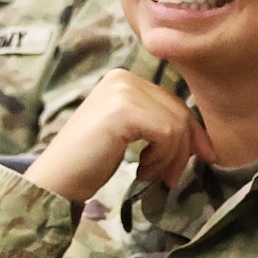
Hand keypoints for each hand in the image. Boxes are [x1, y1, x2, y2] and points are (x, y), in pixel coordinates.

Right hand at [23, 69, 214, 203]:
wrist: (56, 180)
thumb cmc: (89, 162)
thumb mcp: (129, 134)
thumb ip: (156, 123)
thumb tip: (201, 138)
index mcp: (122, 79)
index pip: (172, 102)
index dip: (191, 133)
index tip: (202, 158)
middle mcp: (122, 78)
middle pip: (178, 111)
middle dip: (183, 148)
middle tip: (170, 177)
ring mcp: (122, 91)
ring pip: (176, 124)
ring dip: (170, 157)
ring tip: (149, 173)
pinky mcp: (124, 110)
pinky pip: (167, 133)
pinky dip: (162, 157)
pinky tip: (141, 169)